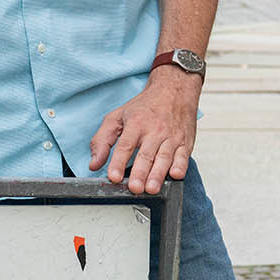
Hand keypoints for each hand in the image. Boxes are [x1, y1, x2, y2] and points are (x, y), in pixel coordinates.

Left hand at [89, 70, 199, 194]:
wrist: (174, 90)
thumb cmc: (144, 107)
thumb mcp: (117, 117)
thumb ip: (102, 140)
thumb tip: (94, 164)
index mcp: (135, 123)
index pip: (125, 145)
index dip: (118, 162)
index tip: (113, 176)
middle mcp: (154, 130)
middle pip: (146, 154)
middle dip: (140, 173)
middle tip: (134, 188)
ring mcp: (171, 137)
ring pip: (164, 157)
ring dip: (158, 174)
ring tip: (151, 189)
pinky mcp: (185, 142)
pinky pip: (183, 156)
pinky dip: (181, 166)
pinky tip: (176, 175)